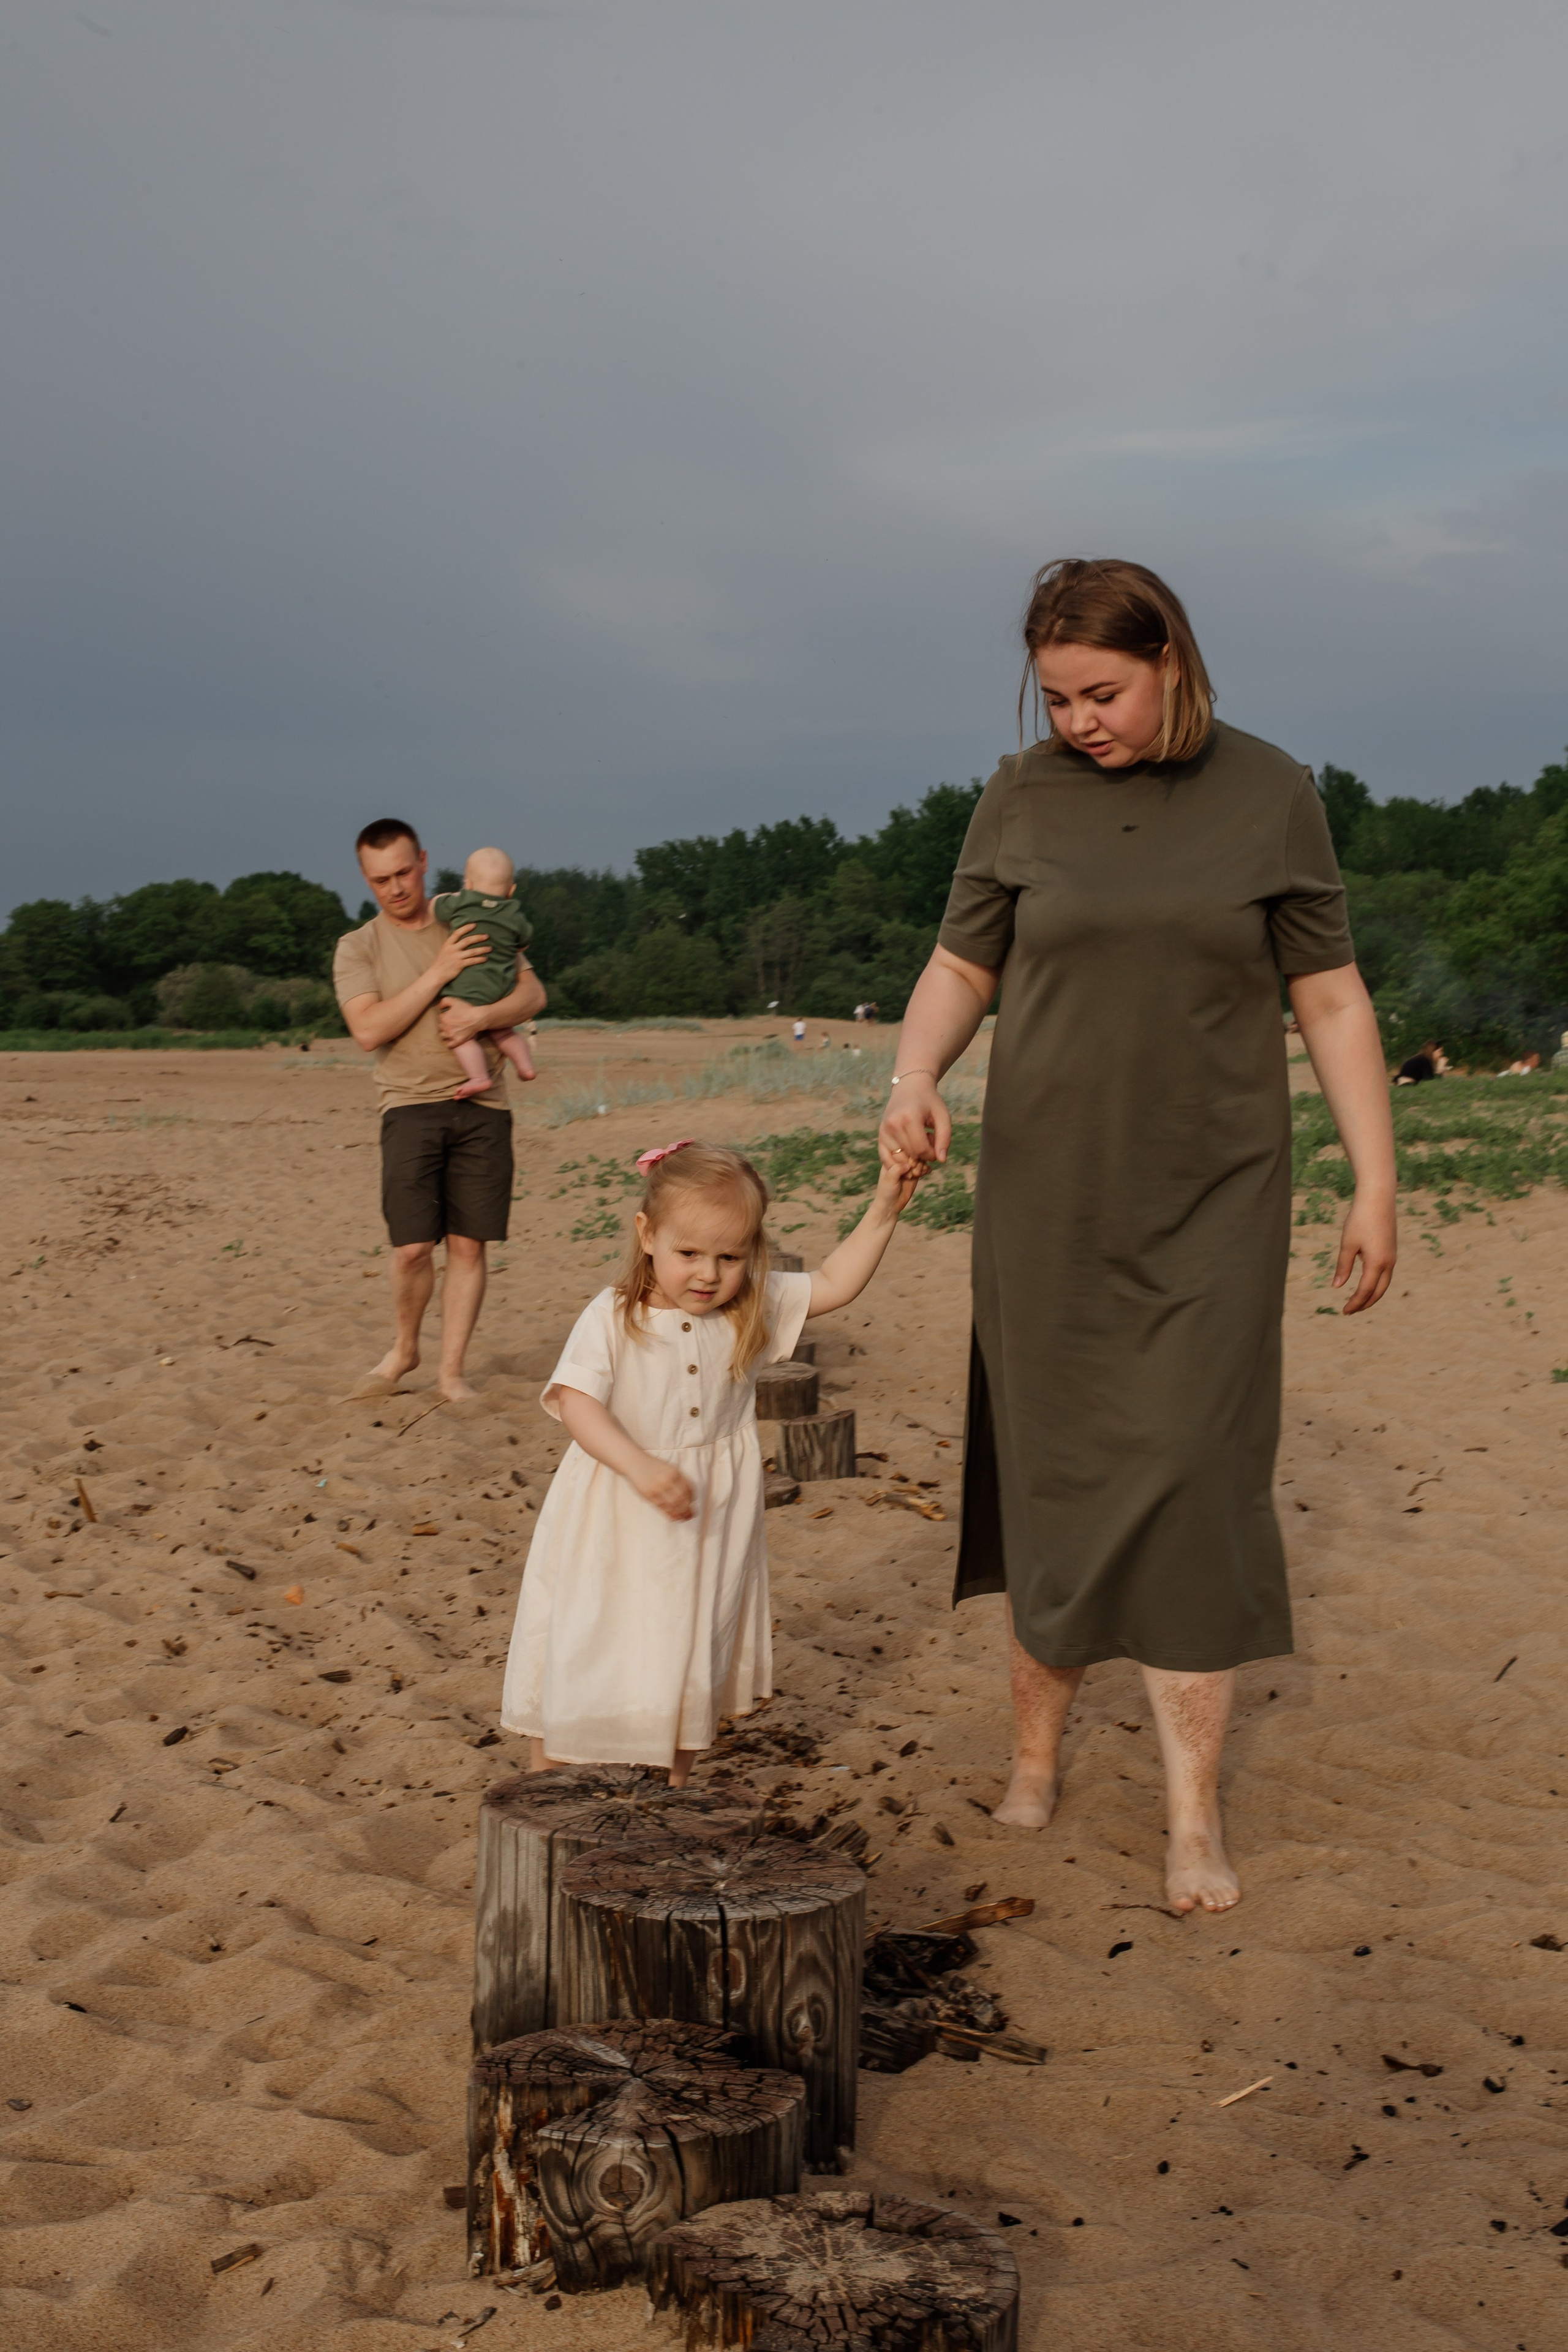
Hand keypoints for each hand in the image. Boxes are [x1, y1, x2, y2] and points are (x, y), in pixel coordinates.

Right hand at [432, 921, 490, 989]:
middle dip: (478, 937)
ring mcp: (456, 957)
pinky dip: (480, 959)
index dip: (466, 928)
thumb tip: (461, 937)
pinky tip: (485, 958)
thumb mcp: (444, 950)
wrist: (436, 974)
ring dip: (482, 949)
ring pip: (472, 951)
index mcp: (448, 944)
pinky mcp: (459, 965)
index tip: (474, 925)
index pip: (457, 933)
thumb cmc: (441, 962)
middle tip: (487, 936)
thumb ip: (452, 944)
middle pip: (467, 941)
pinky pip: (472, 961)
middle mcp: (452, 949)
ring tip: (490, 948)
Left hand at [438, 997, 489, 1048]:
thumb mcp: (454, 1000)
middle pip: (440, 1027)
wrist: (477, 1018)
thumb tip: (440, 1007)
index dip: (445, 1016)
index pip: (440, 1017)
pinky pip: (448, 1045)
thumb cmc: (467, 1009)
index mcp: (444, 1018)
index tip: (450, 1016)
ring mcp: (451, 1035)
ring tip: (449, 1031)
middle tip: (450, 1023)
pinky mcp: (457, 1041)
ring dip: (444, 1033)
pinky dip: (448, 1043)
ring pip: (442, 1035)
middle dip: (444, 1024)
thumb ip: (444, 1001)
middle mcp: (446, 1028)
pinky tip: (449, 1040)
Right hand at [634, 1457, 695, 1521]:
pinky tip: (673, 1517)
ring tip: (683, 1518)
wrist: (635, 1462)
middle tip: (690, 1515)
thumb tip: (687, 1496)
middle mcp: (667, 1480)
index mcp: (674, 1472)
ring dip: (680, 1513)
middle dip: (688, 1509)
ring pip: (673, 1505)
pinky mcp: (649, 1495)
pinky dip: (669, 1514)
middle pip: (682, 1498)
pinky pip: (662, 1507)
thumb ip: (678, 1479)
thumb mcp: (669, 1468)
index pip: (688, 1488)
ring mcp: (658, 1488)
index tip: (692, 1503)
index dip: (692, 1497)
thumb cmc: (653, 1466)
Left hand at [874, 1153, 923, 1217]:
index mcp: (891, 1159)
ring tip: (920, 1173)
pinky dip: (926, 1169)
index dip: (909, 1155)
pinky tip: (927, 1172)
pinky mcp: (915, 1175)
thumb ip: (897, 1170)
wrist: (891, 1205)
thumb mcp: (889, 1179)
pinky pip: (923, 1169)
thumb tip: (908, 1164)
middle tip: (916, 1172)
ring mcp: (908, 1168)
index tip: (910, 1165)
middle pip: (913, 1153)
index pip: (903, 1150)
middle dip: (917, 1160)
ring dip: (923, 1165)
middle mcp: (900, 1162)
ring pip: (920, 1160)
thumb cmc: (886, 1192)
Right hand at [878, 1073, 948, 1169]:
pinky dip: (897, 1161)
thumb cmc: (929, 1101)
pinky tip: (908, 1153)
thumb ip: (944, 1137)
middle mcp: (893, 1124)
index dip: (932, 1154)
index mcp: (910, 1118)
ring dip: (912, 1157)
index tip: (937, 1147)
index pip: (921, 1149)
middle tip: (928, 1142)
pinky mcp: (880, 1134)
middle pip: (911, 1154)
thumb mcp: (942, 1115)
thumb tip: (941, 1160)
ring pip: (900, 1158)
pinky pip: (886, 1157)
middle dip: (923, 1155)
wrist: (909, 1087)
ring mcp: (884, 1129)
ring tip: (918, 1143)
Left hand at [1332, 1190, 1396, 1312]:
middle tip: (1350, 1311)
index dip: (1354, 1303)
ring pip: (1384, 1283)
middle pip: (1378, 1291)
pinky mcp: (1391, 1250)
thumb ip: (1343, 1266)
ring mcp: (1392, 1256)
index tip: (1344, 1311)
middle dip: (1365, 1303)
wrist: (1378, 1198)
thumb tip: (1337, 1286)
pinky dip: (1376, 1283)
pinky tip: (1366, 1282)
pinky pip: (1385, 1273)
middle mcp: (1388, 1263)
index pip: (1365, 1291)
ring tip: (1358, 1301)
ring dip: (1372, 1294)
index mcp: (1377, 1263)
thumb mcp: (1347, 1244)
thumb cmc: (1360, 1219)